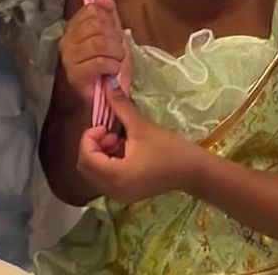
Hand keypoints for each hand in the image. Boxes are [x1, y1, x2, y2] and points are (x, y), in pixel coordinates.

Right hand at [59, 0, 127, 103]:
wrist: (108, 93)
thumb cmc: (109, 64)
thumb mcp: (113, 34)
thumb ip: (108, 14)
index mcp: (73, 27)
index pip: (92, 10)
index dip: (108, 21)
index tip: (113, 34)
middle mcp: (66, 40)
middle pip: (96, 25)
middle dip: (114, 38)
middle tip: (117, 51)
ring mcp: (68, 58)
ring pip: (98, 43)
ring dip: (115, 53)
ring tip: (116, 61)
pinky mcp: (75, 75)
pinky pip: (98, 61)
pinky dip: (111, 65)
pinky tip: (112, 71)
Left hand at [76, 80, 190, 204]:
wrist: (192, 171)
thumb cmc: (168, 149)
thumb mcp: (141, 125)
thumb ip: (120, 105)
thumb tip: (106, 83)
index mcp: (117, 177)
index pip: (85, 158)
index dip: (90, 138)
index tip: (106, 127)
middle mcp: (113, 190)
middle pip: (85, 166)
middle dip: (93, 146)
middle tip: (110, 133)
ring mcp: (119, 194)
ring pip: (94, 172)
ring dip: (101, 152)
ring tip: (120, 140)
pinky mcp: (125, 193)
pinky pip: (105, 177)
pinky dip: (108, 161)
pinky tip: (125, 149)